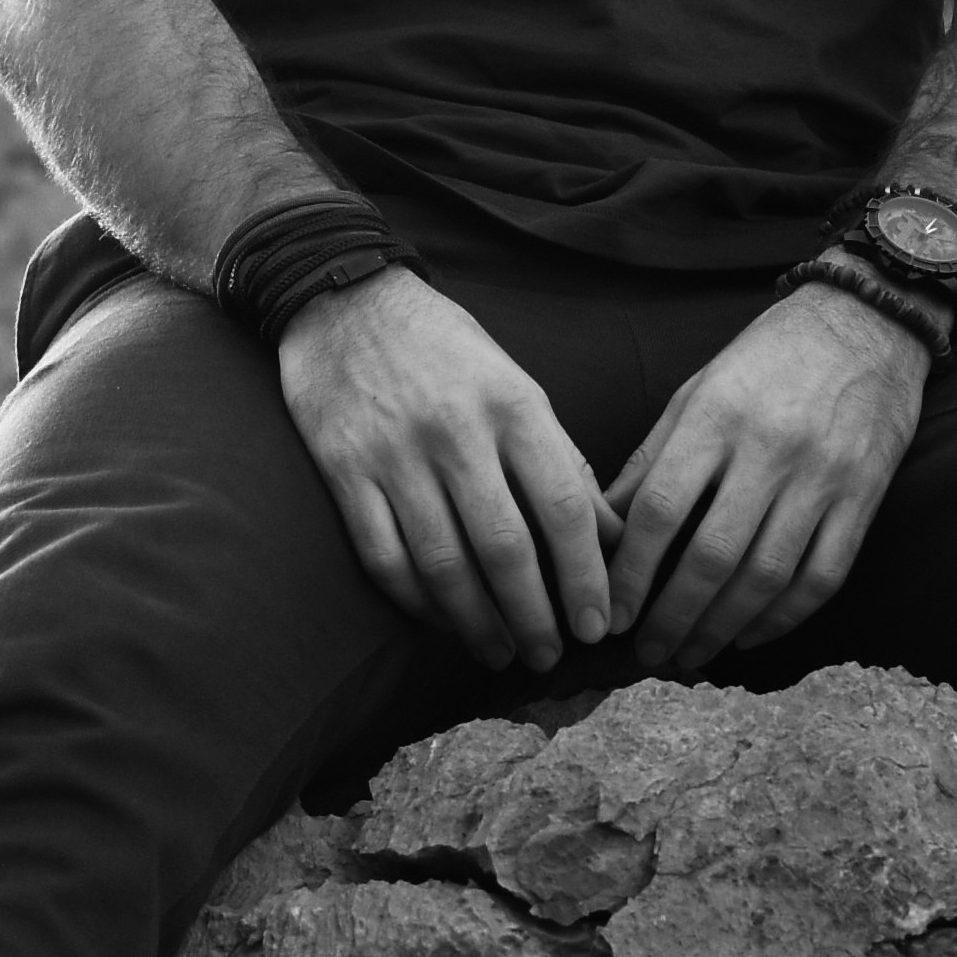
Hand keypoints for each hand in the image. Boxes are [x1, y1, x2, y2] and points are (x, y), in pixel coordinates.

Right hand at [278, 270, 614, 674]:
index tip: (599, 623)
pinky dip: (418, 603)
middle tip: (550, 656)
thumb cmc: (446, 349)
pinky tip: (443, 623)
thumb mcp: (517, 385)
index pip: (563, 505)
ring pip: (443, 564)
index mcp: (513, 404)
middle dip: (534, 616)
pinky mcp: (344, 472)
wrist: (344, 300)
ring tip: (500, 654)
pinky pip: (385, 557)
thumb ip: (562, 459)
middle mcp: (456, 431)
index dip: (585, 575)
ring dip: (478, 623)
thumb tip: (613, 537)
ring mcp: (395, 454)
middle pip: (505, 548)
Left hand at [602, 283, 930, 673]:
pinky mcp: (864, 497)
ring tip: (691, 655)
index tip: (612, 612)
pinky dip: (783, 618)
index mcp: (717, 415)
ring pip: (766, 576)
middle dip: (673, 617)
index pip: (661, 509)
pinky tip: (750, 637)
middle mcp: (770, 449)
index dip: (632, 572)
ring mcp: (823, 476)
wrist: (868, 323)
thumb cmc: (769, 357)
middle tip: (648, 655)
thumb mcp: (699, 389)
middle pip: (712, 555)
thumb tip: (606, 528)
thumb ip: (653, 458)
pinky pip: (822, 576)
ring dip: (722, 627)